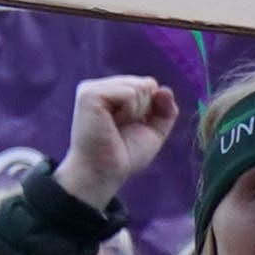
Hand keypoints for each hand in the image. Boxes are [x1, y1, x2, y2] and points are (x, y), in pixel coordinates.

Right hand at [60, 74, 177, 208]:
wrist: (106, 170)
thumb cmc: (126, 152)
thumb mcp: (155, 129)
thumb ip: (165, 108)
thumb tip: (164, 89)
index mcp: (113, 91)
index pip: (149, 84)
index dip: (151, 108)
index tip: (133, 125)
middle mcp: (101, 86)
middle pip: (146, 84)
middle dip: (145, 110)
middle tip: (123, 127)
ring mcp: (92, 88)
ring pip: (139, 88)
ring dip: (136, 113)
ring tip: (116, 126)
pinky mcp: (89, 93)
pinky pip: (129, 93)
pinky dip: (129, 112)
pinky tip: (112, 123)